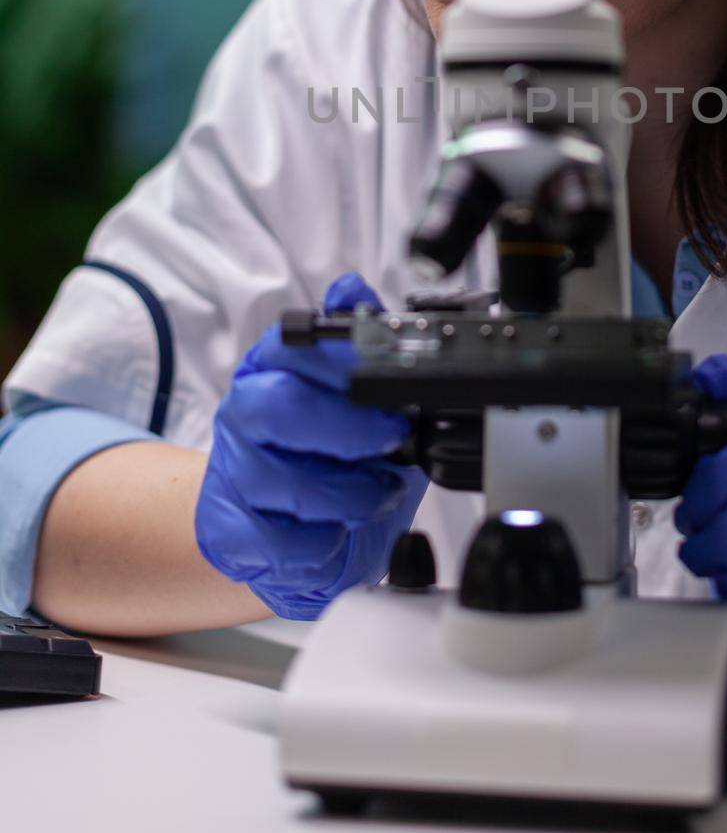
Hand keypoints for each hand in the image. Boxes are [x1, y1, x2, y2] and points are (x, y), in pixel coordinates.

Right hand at [195, 272, 426, 618]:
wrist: (291, 532)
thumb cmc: (333, 456)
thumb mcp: (360, 395)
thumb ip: (359, 340)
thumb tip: (353, 288)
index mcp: (270, 369)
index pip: (291, 344)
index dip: (341, 357)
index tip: (389, 373)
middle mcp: (242, 415)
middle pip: (276, 407)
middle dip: (346, 426)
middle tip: (392, 437)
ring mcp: (230, 475)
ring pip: (285, 482)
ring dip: (351, 493)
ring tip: (379, 493)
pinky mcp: (228, 533)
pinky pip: (281, 543)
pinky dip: (325, 543)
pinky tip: (339, 532)